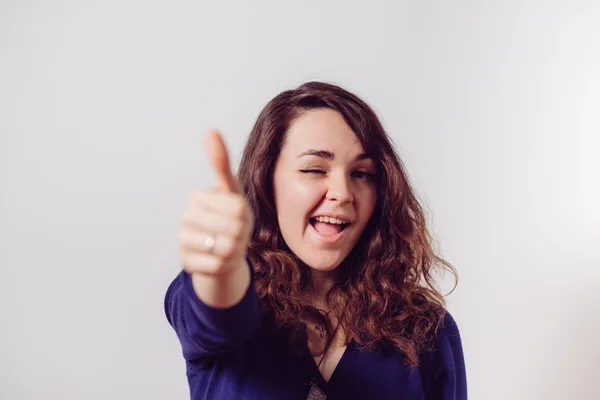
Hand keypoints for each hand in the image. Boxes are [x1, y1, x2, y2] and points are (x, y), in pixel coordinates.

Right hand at [179, 130, 252, 276]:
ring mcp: (183, 241)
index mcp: (199, 196)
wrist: (221, 252)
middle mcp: (186, 217)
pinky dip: (225, 265)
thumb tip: (210, 131)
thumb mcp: (232, 191)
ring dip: (234, 250)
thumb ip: (221, 163)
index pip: (239, 208)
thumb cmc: (231, 218)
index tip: (238, 215)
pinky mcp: (185, 263)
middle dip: (241, 235)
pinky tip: (219, 259)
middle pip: (234, 229)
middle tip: (234, 234)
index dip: (246, 216)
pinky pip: (218, 266)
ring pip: (226, 249)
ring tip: (228, 246)